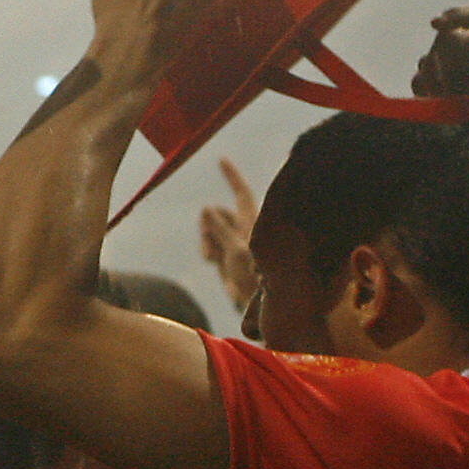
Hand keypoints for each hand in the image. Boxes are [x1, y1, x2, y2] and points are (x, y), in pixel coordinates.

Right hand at [197, 157, 258, 313]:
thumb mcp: (238, 250)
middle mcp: (246, 230)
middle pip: (220, 213)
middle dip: (210, 223)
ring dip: (206, 239)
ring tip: (210, 256)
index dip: (232, 176)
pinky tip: (209, 259)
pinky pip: (209, 244)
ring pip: (211, 229)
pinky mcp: (227, 259)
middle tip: (209, 240)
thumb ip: (221, 228)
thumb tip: (207, 207)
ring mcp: (235, 244)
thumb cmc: (258, 279)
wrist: (262, 309)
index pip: (241, 193)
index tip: (221, 159)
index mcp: (255, 222)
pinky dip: (207, 249)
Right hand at [413, 4, 468, 141]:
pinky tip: (434, 100)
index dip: (460, 15)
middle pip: (458, 29)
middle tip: (437, 81)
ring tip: (443, 98)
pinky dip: (425, 81)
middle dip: (441, 51)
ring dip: (434, 70)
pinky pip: (429, 65)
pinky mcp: (454, 73)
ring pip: (440, 48)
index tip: (433, 25)